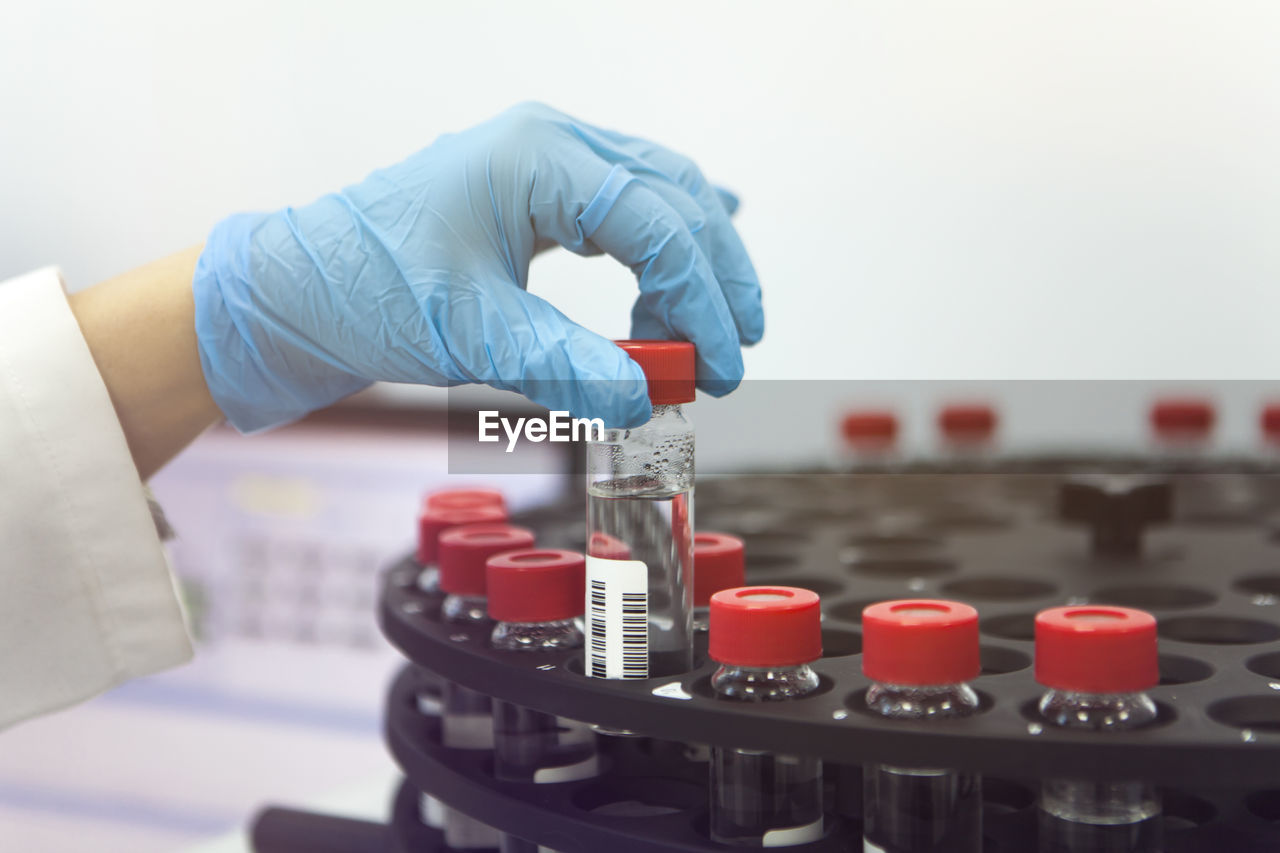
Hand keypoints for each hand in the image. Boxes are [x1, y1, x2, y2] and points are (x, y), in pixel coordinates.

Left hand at [193, 102, 762, 431]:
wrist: (301, 290)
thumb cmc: (367, 293)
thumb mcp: (472, 334)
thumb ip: (565, 364)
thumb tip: (644, 399)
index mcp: (537, 157)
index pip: (656, 222)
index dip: (700, 297)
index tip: (720, 363)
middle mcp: (550, 142)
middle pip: (675, 195)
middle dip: (715, 274)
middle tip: (733, 348)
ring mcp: (544, 160)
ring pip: (659, 195)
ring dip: (692, 262)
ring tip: (702, 334)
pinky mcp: (537, 191)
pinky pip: (625, 203)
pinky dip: (664, 241)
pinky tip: (689, 263)